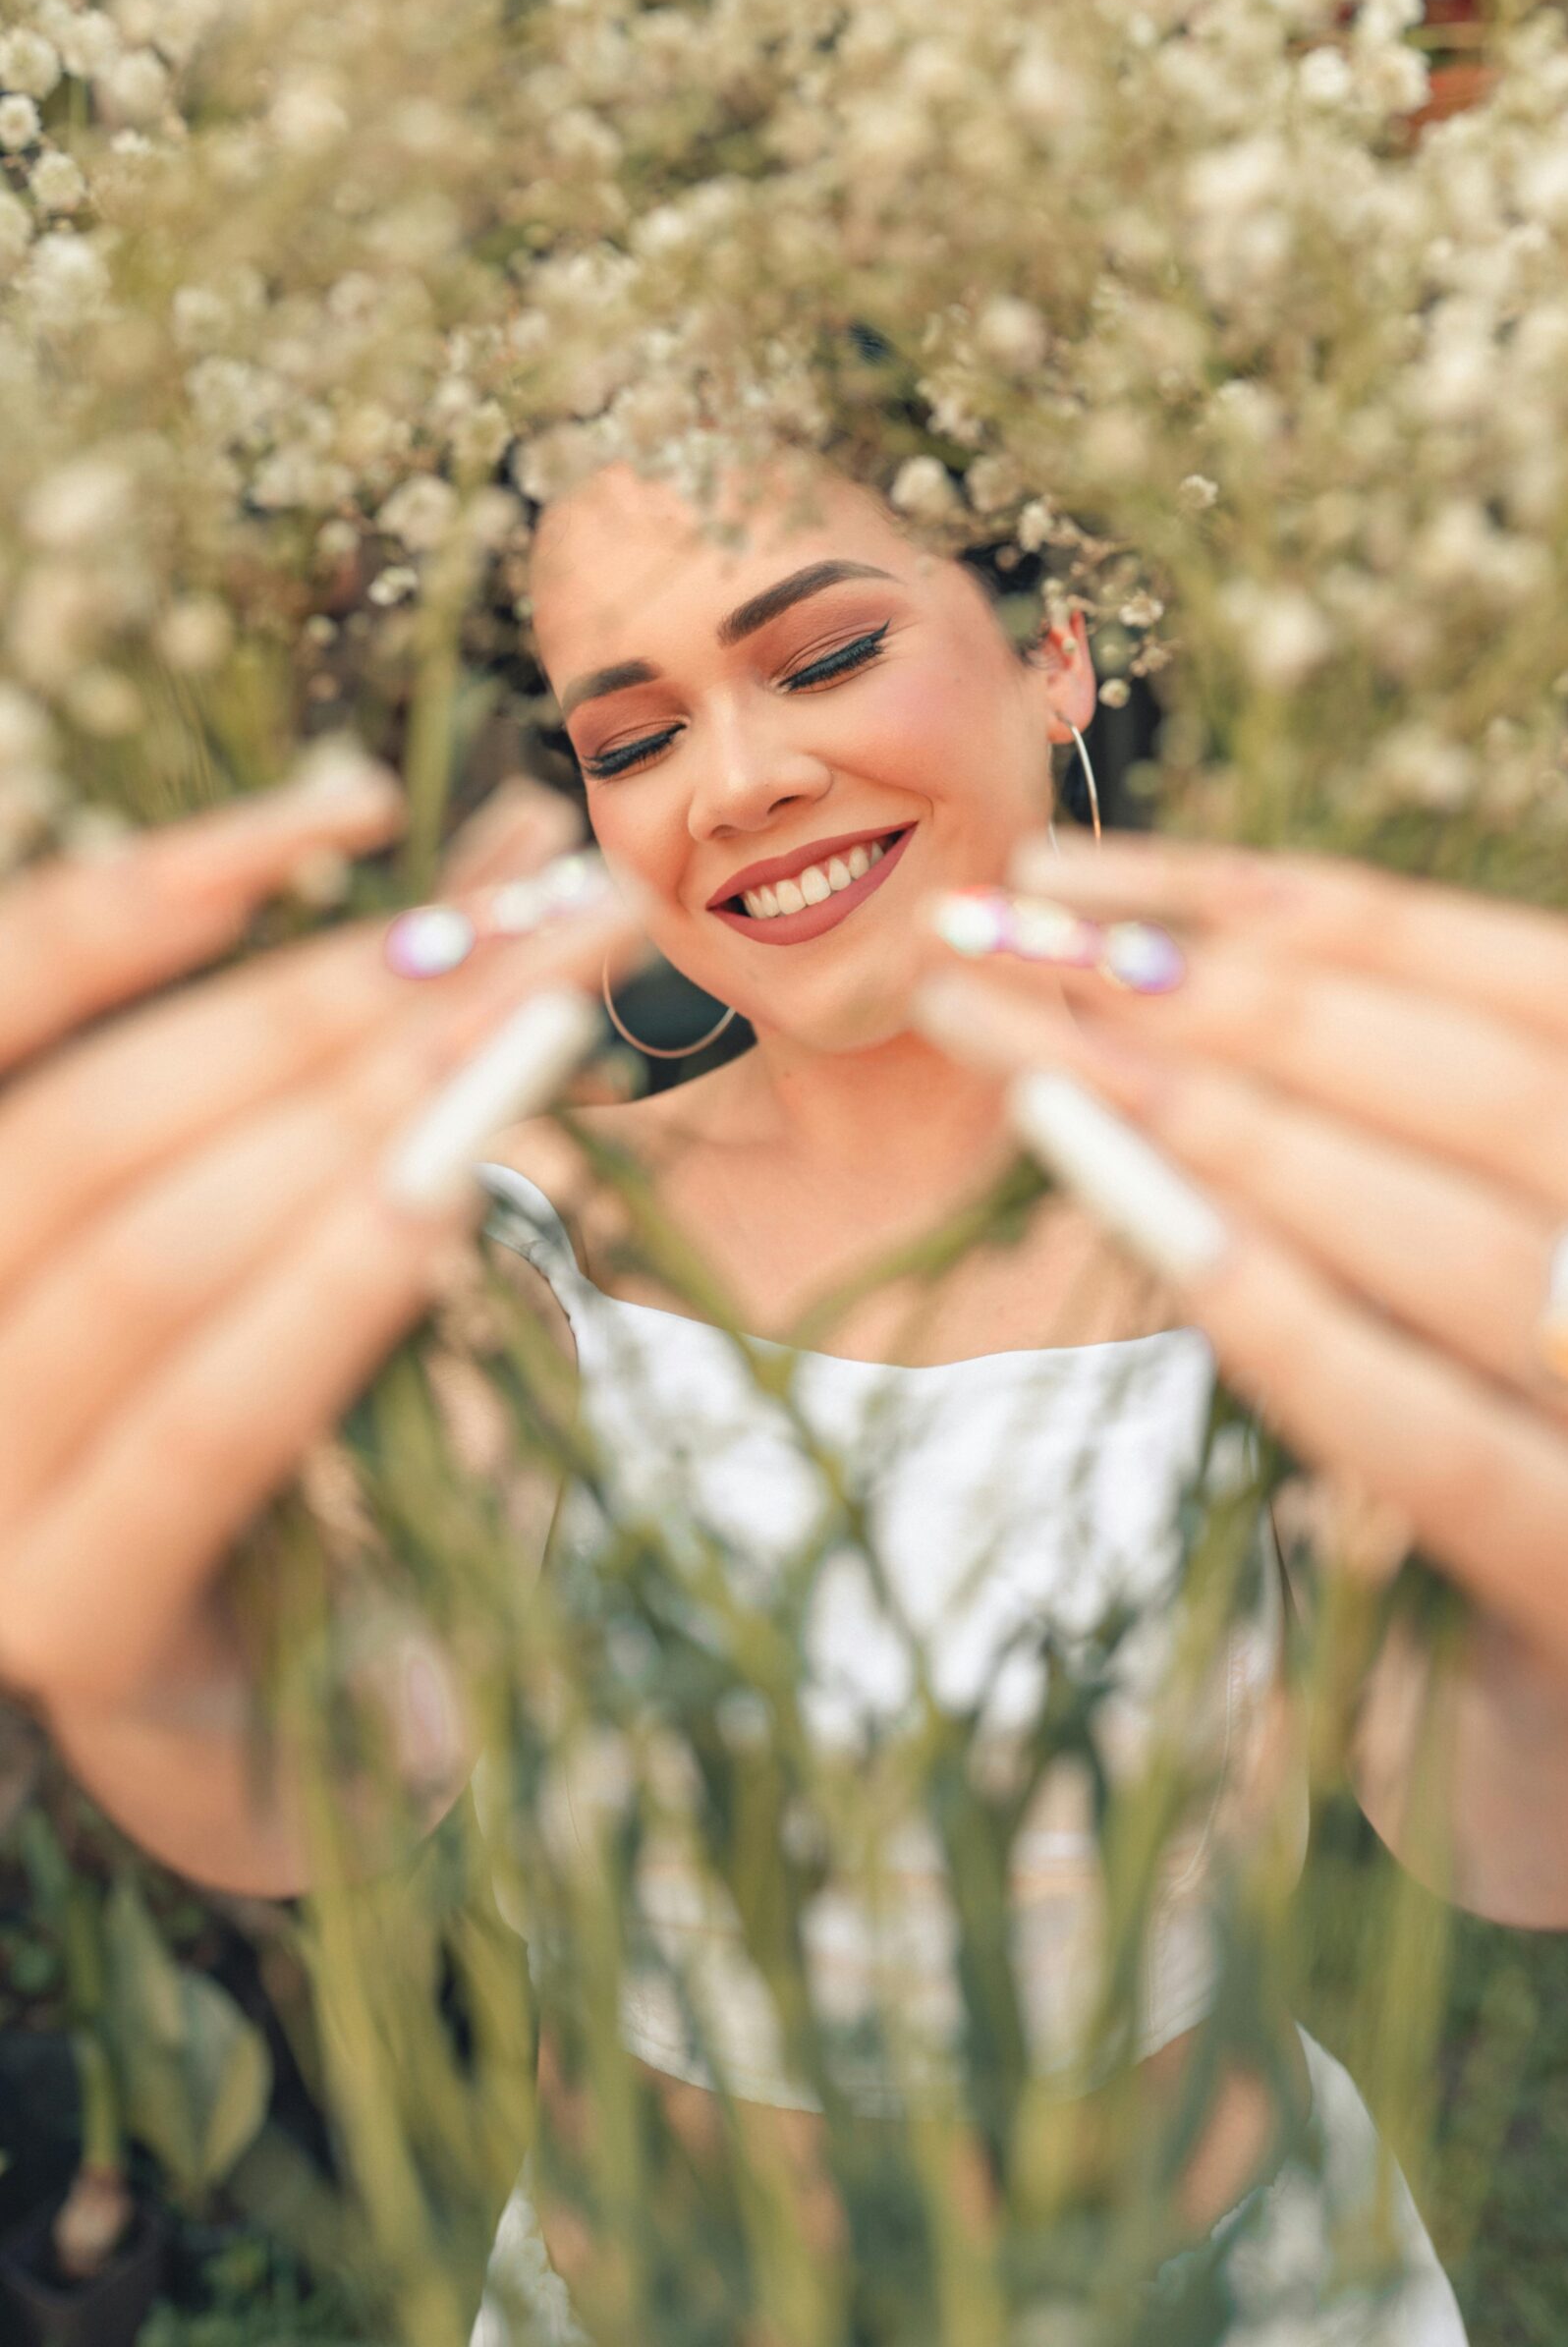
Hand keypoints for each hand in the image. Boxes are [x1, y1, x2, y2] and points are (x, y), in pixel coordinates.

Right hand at [0, 770, 639, 1718]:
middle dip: (326, 1002)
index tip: (348, 800)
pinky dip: (334, 1298)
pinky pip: (206, 1431)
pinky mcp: (74, 1625)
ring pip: (143, 1262)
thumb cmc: (320, 1440)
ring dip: (350, 1123)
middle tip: (534, 922)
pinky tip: (455, 1201)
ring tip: (528, 1028)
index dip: (147, 893)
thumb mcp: (328, 1211)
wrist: (327, 1728)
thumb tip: (517, 844)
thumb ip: (374, 1050)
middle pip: (91, 1128)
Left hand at [913, 835, 1567, 1702]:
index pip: (1546, 985)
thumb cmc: (1562, 1476)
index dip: (1316, 909)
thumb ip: (1436, 1138)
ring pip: (1462, 1243)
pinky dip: (1277, 1315)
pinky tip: (1132, 1218)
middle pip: (1495, 1090)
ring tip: (1023, 1043)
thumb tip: (1169, 960)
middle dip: (1228, 995)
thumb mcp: (1538, 1274)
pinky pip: (1438, 1440)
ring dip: (1219, 1125)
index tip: (1099, 872)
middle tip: (1011, 937)